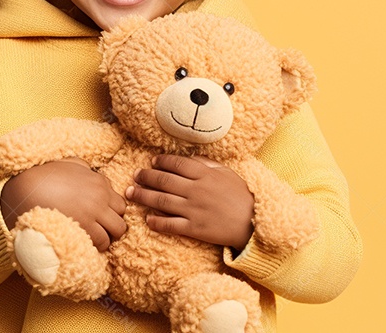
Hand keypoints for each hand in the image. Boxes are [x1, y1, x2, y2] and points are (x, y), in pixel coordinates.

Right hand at [0, 157, 126, 251]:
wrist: (27, 189)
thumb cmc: (44, 176)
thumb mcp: (68, 163)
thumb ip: (84, 168)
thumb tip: (89, 172)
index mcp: (100, 181)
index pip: (120, 203)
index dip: (111, 212)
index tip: (100, 217)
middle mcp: (101, 197)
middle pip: (122, 218)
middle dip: (113, 225)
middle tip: (99, 230)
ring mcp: (94, 213)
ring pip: (117, 231)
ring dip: (107, 237)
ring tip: (93, 239)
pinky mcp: (85, 227)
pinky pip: (102, 242)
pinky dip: (97, 245)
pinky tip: (86, 243)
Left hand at [125, 154, 254, 249]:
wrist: (253, 222)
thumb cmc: (241, 195)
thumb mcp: (227, 173)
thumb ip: (207, 164)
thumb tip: (189, 157)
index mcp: (204, 174)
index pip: (176, 164)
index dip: (160, 161)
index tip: (151, 161)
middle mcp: (196, 190)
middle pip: (164, 181)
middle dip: (146, 177)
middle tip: (134, 175)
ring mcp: (194, 210)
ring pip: (162, 201)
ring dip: (143, 196)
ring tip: (131, 194)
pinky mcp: (195, 228)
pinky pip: (171, 224)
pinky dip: (157, 221)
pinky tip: (147, 219)